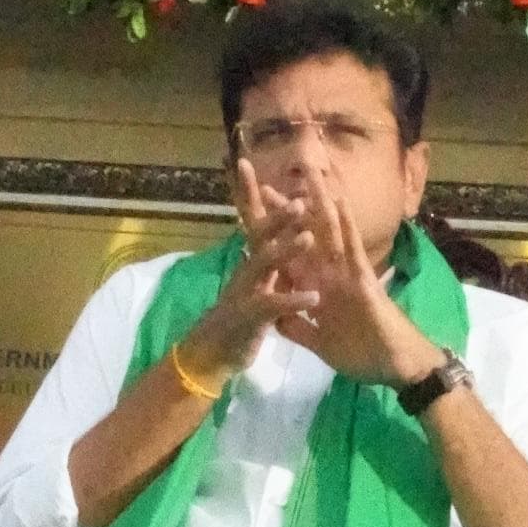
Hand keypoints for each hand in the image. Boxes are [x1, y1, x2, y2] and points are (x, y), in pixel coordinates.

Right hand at [171, 173, 316, 388]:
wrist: (213, 354)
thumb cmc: (239, 319)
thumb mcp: (256, 287)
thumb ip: (269, 267)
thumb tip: (282, 241)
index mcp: (252, 263)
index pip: (255, 224)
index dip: (256, 197)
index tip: (262, 172)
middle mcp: (246, 271)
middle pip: (259, 236)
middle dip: (278, 217)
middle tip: (300, 201)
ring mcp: (244, 291)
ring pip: (264, 264)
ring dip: (286, 249)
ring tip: (309, 237)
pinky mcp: (249, 316)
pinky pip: (272, 305)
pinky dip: (293, 300)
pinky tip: (314, 297)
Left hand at [236, 168, 434, 388]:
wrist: (394, 368)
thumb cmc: (361, 354)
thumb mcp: (321, 344)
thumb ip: (300, 329)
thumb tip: (277, 318)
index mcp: (316, 288)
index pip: (289, 256)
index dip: (271, 237)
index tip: (249, 215)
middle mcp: (329, 274)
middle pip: (304, 236)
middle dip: (286, 212)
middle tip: (263, 182)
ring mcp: (346, 273)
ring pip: (329, 232)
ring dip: (318, 203)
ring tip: (308, 173)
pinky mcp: (362, 280)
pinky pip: (352, 249)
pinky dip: (347, 225)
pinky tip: (340, 202)